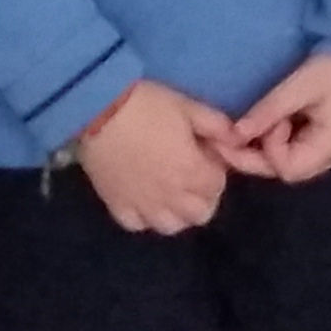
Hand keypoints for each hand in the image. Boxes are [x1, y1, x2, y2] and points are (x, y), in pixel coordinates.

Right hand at [71, 79, 233, 235]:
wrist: (95, 108)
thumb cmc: (146, 104)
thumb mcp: (187, 106)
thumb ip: (216, 125)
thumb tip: (235, 139)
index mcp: (192, 171)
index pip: (217, 186)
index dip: (216, 171)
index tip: (206, 156)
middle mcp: (171, 196)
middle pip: (199, 214)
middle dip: (202, 197)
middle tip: (193, 176)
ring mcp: (142, 204)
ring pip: (170, 226)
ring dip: (176, 213)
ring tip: (170, 192)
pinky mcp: (116, 204)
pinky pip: (136, 224)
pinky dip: (143, 216)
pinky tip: (142, 199)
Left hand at [224, 51, 330, 183]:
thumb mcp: (302, 86)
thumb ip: (269, 111)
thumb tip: (235, 134)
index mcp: (327, 148)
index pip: (286, 168)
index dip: (267, 149)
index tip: (267, 120)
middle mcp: (324, 157)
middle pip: (281, 170)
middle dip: (252, 155)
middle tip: (232, 132)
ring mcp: (322, 150)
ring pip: (283, 162)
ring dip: (260, 148)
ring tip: (245, 126)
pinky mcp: (318, 139)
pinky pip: (289, 149)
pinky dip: (271, 140)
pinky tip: (262, 124)